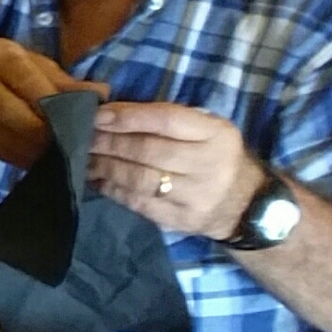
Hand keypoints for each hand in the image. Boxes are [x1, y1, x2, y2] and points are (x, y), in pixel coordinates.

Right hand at [0, 39, 108, 167]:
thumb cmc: (5, 70)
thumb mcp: (34, 66)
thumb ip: (65, 82)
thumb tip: (103, 94)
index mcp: (1, 57)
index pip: (29, 83)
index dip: (55, 106)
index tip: (80, 122)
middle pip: (14, 115)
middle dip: (45, 135)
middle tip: (73, 146)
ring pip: (6, 139)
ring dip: (36, 153)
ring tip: (62, 158)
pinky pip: (0, 152)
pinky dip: (24, 159)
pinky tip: (42, 162)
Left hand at [86, 102, 263, 240]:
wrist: (247, 205)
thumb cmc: (217, 156)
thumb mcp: (208, 129)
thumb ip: (169, 118)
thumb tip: (114, 111)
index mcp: (216, 134)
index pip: (167, 120)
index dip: (129, 117)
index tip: (98, 114)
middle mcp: (208, 165)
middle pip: (149, 150)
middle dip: (110, 142)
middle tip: (84, 136)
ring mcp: (196, 196)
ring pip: (141, 179)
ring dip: (107, 166)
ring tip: (86, 157)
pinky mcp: (182, 220)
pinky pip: (141, 204)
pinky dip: (115, 191)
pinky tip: (98, 181)